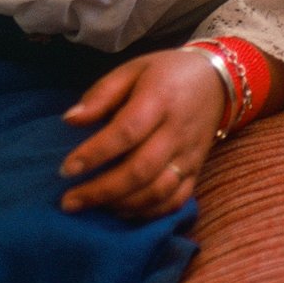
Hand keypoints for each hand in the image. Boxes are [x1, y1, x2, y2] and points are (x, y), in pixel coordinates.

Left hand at [58, 49, 225, 217]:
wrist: (217, 81)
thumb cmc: (166, 72)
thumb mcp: (132, 69)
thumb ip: (102, 94)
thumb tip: (70, 120)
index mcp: (159, 99)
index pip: (126, 131)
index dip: (95, 153)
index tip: (66, 169)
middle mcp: (176, 132)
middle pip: (140, 170)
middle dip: (101, 190)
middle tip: (69, 202)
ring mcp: (190, 156)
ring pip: (157, 191)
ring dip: (121, 205)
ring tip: (90, 207)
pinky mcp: (197, 172)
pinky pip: (175, 201)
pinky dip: (148, 213)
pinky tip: (121, 212)